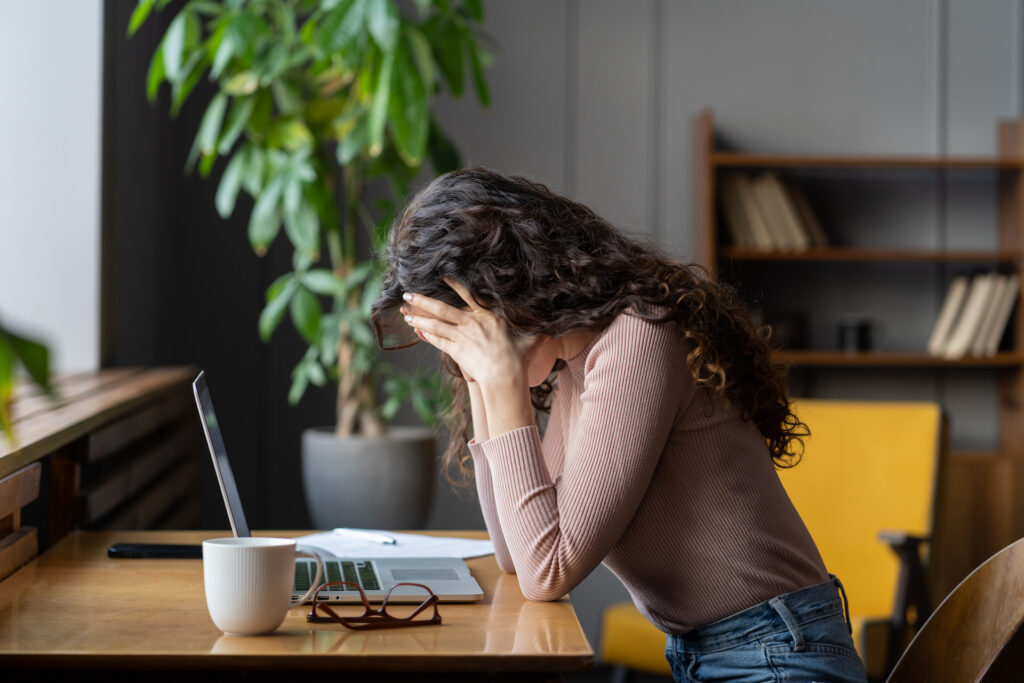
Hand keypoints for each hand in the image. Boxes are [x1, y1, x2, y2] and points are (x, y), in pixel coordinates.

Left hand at [401, 277, 534, 387]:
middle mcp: (471, 323)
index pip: (468, 295)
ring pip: (434, 324)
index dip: (453, 284)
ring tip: (405, 312)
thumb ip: (538, 325)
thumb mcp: (532, 337)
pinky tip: (416, 329)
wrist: (505, 377)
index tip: (440, 275)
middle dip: (422, 300)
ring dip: (418, 317)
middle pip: (441, 308)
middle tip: (406, 293)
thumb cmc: (520, 358)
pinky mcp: (455, 351)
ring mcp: (461, 337)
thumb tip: (556, 317)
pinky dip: (425, 334)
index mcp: (488, 315)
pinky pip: (436, 340)